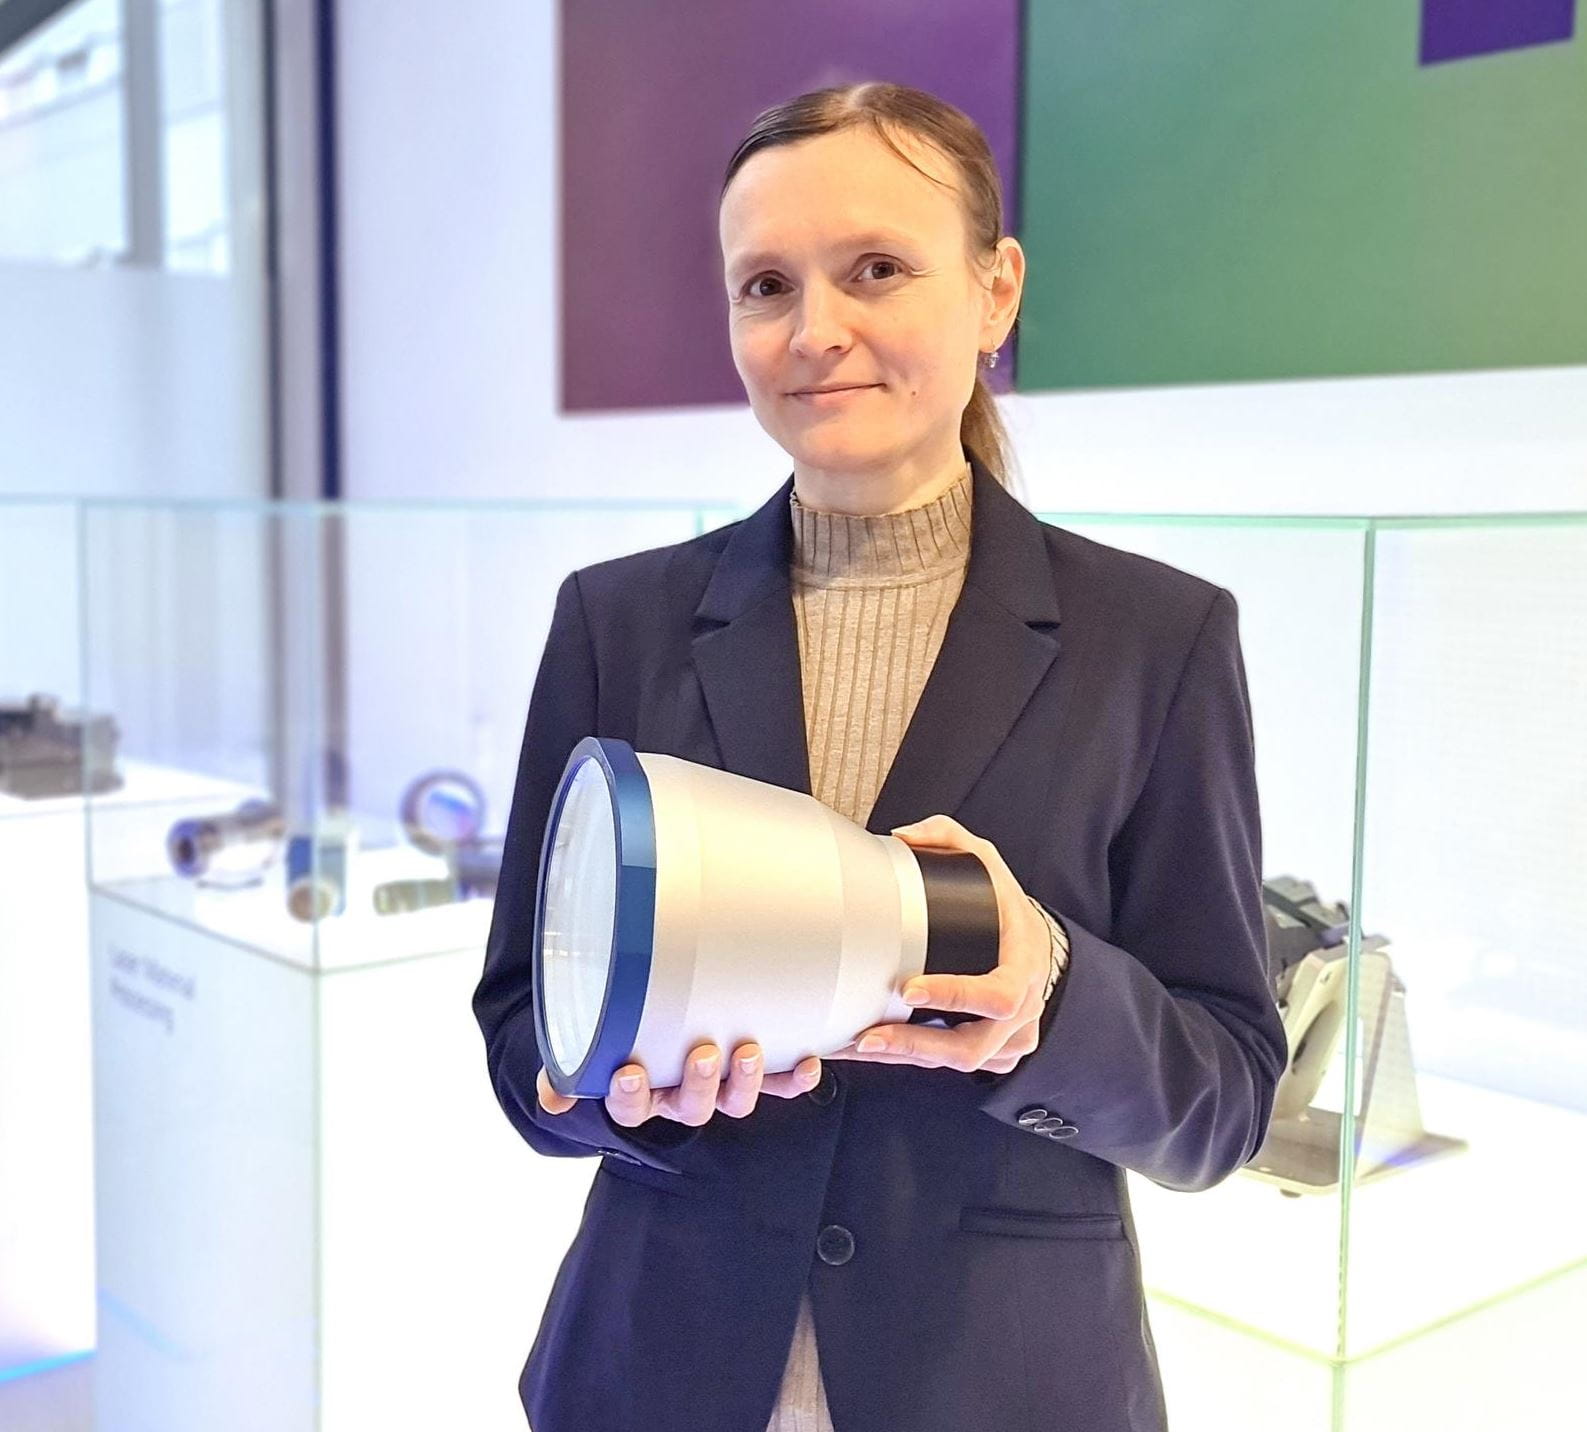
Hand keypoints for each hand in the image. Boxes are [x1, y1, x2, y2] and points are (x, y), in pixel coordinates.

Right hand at [535, 1042, 823, 1125]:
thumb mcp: (589, 1041)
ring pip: (734, 1100)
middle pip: (690, 1106)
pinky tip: (809, 1061)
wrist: (656, 1015)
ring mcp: (720, 1086)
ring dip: (745, 1081)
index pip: (628, 1106)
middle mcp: (680, 1096)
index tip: (629, 1072)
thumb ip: (569, 1068)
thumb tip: (552, 1100)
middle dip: (698, 1083)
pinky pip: (780, 1083)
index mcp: (638, 1093)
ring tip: (747, 1051)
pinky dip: (796, 1077)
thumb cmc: (621, 1029)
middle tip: (703, 1054)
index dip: (629, 1094)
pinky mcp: (755, 1071)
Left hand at [827, 813, 1049, 1075]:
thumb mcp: (986, 862)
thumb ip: (947, 838)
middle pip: (972, 1047)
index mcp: (1024, 968)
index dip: (954, 996)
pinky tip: (874, 1051)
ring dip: (904, 1058)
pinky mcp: (993, 1055)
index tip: (909, 989)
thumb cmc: (1005, 907)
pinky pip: (951, 1066)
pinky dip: (911, 1060)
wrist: (1036, 947)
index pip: (998, 995)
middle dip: (917, 1045)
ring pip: (956, 1063)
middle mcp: (1022, 1012)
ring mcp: (1010, 1040)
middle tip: (870, 1036)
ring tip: (857, 1047)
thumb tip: (904, 836)